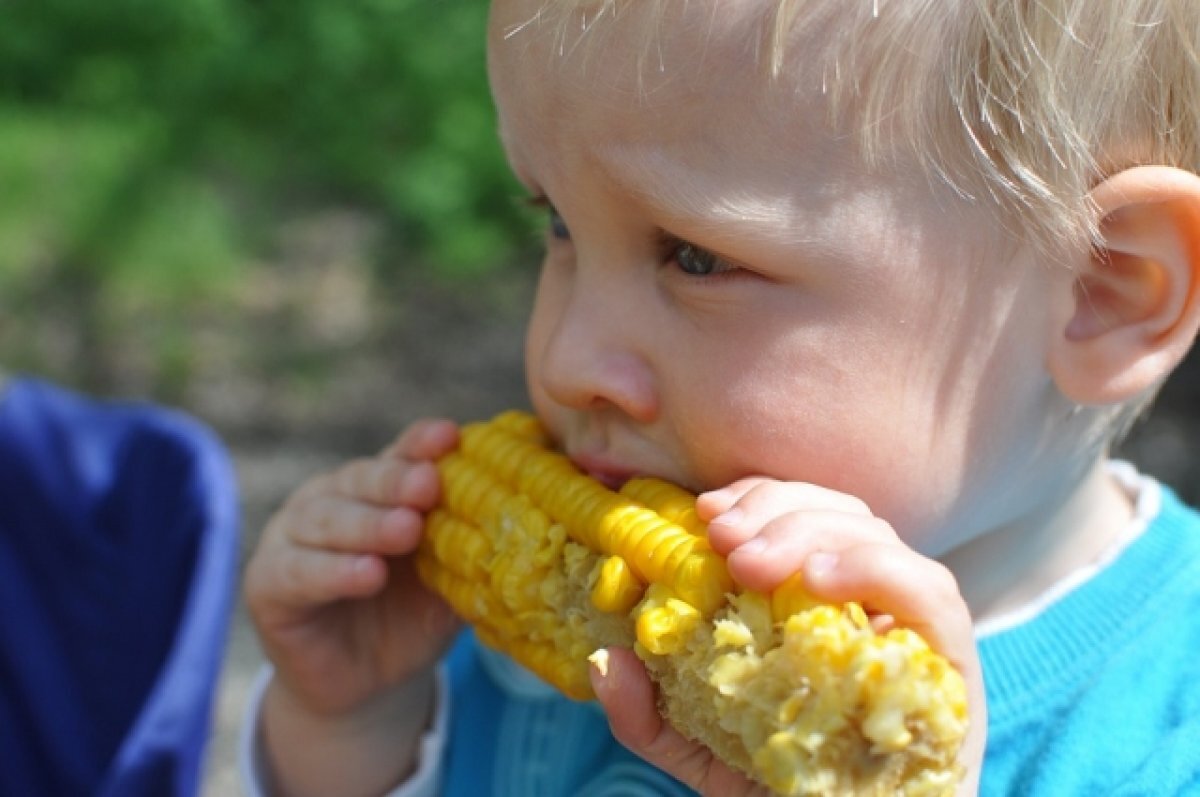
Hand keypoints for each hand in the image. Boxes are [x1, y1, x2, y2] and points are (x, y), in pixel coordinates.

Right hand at [243, 418, 462, 717]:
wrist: (368, 684)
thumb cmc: (413, 617)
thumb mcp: (450, 579)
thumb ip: (473, 546)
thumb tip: (527, 513)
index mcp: (376, 489)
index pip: (399, 456)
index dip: (420, 445)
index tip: (450, 437)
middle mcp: (329, 499)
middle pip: (360, 480)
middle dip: (396, 481)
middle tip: (430, 484)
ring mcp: (291, 537)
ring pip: (325, 520)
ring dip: (368, 524)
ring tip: (407, 530)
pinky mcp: (268, 583)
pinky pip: (298, 572)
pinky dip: (333, 572)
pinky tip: (367, 574)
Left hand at [592, 477, 985, 796]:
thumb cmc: (784, 793)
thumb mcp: (704, 752)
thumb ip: (652, 715)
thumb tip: (607, 662)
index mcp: (821, 602)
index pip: (800, 513)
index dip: (757, 497)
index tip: (705, 511)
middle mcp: (872, 602)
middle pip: (837, 513)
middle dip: (775, 509)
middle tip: (721, 538)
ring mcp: (915, 628)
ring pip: (878, 536)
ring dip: (810, 530)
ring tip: (751, 562)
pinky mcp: (951, 663)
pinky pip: (931, 593)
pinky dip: (877, 569)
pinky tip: (821, 579)